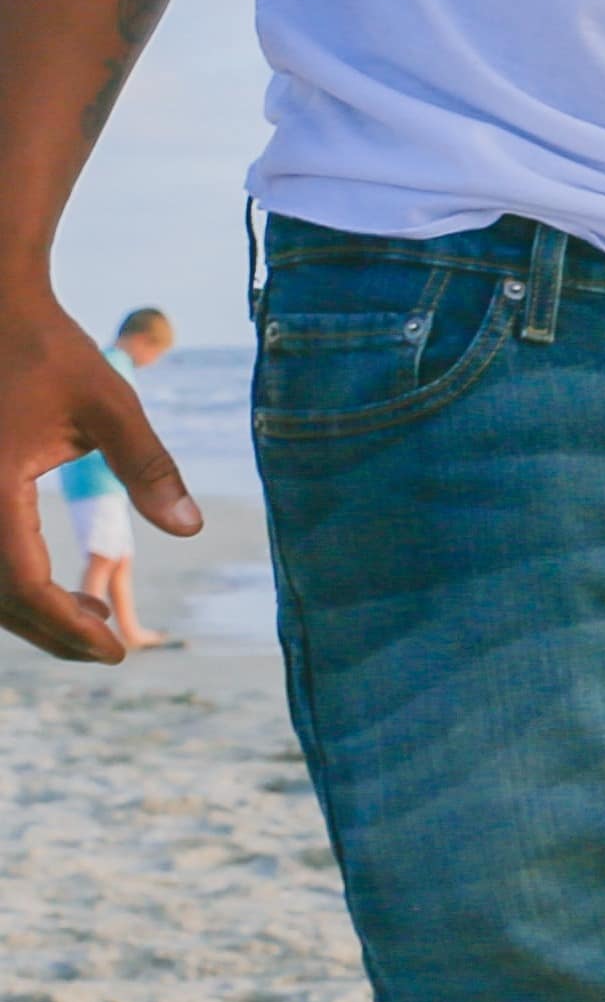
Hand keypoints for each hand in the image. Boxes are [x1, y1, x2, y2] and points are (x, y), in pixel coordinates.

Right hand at [2, 295, 200, 663]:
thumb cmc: (47, 350)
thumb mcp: (109, 403)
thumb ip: (149, 466)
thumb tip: (191, 528)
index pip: (22, 585)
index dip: (68, 629)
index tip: (117, 652)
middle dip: (51, 630)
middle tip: (110, 646)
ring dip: (29, 609)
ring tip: (94, 613)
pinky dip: (9, 581)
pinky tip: (56, 587)